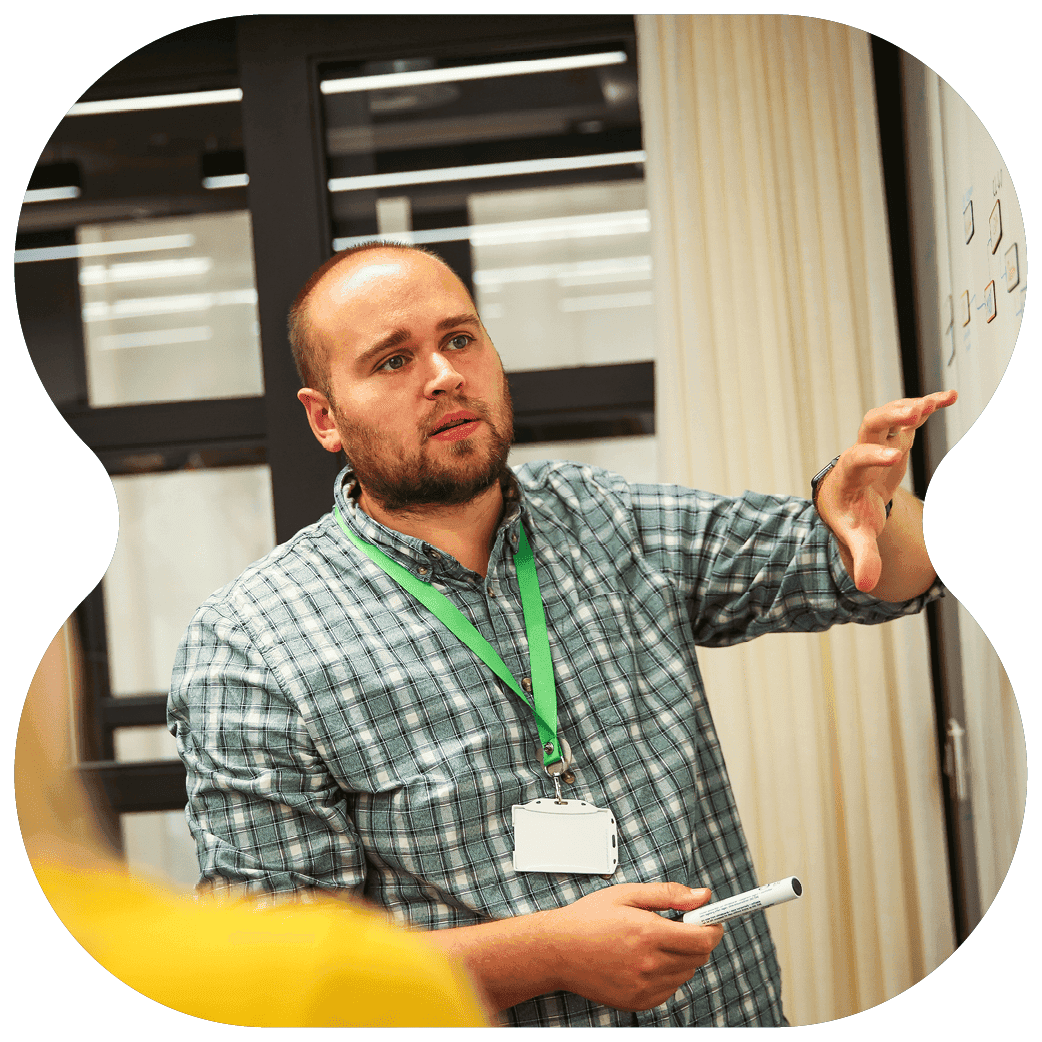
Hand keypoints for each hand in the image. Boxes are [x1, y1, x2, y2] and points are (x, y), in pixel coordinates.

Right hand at [544, 882, 724, 1011]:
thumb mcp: (627, 894)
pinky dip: (668, 974)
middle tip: (679, 925)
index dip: (713, 927)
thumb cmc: (588, 919)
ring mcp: (644, 986)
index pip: (702, 938)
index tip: (713, 920)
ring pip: (685, 973)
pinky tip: (647, 959)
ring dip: (682, 956)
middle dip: (697, 939)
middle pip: (698, 957)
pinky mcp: (638, 1001)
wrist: (558, 951)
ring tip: (656, 941)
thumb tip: (700, 896)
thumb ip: (668, 894)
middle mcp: (648, 964)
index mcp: (647, 933)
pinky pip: (670, 988)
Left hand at [815, 390, 956, 591]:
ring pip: (888, 417)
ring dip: (908, 407)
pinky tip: (949, 397)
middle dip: (889, 417)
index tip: (893, 455)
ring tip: (932, 402)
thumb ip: (862, 557)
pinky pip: (909, 418)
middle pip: (869, 426)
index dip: (873, 455)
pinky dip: (927, 406)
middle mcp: (861, 453)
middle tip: (912, 412)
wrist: (844, 499)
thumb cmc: (850, 516)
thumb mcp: (856, 536)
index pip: (857, 459)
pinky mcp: (893, 439)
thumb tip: (865, 584)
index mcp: (849, 477)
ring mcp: (877, 443)